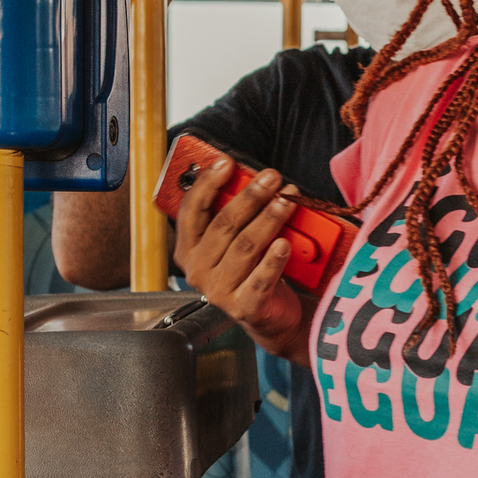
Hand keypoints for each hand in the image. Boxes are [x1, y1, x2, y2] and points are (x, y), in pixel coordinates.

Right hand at [174, 158, 311, 361]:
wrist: (271, 316)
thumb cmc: (252, 271)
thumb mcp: (236, 241)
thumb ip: (235, 214)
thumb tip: (249, 177)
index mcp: (189, 250)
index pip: (191, 210)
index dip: (208, 183)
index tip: (227, 162)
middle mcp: (198, 270)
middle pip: (224, 225)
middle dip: (250, 196)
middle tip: (272, 178)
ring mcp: (219, 291)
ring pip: (245, 247)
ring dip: (269, 219)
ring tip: (287, 200)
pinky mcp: (244, 307)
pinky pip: (261, 279)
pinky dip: (274, 259)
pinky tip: (285, 243)